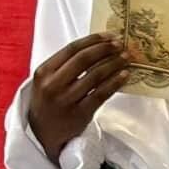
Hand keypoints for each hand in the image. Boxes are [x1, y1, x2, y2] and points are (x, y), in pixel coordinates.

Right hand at [28, 34, 128, 162]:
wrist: (42, 132)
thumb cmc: (48, 101)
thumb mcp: (47, 80)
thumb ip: (64, 65)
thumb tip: (97, 46)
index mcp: (44, 71)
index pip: (71, 49)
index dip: (93, 40)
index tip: (109, 36)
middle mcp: (53, 84)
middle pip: (83, 60)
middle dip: (105, 50)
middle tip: (121, 44)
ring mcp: (67, 100)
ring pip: (95, 76)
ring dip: (114, 64)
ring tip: (126, 58)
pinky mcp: (80, 114)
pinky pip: (101, 94)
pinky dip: (115, 82)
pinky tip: (125, 75)